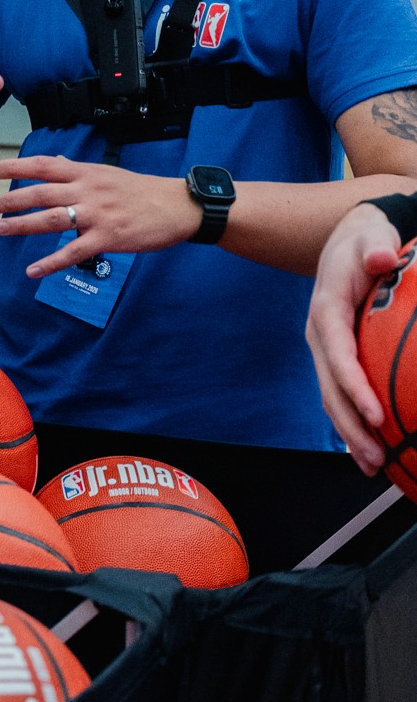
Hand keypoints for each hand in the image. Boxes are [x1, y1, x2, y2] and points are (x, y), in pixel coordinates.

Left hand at [0, 154, 199, 279]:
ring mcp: (96, 215)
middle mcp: (87, 191)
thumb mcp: (106, 172)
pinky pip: (73, 253)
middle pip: (41, 193)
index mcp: (86, 173)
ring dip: (23, 225)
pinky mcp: (107, 238)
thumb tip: (52, 161)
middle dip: (12, 199)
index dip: (15, 167)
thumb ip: (76, 170)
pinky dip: (50, 263)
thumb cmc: (140, 190)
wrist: (176, 206)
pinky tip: (33, 271)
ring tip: (1, 229)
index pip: (43, 165)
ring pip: (52, 219)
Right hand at [306, 203, 401, 472]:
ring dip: (350, 433)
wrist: (347, 242)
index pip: (337, 355)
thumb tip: (382, 258)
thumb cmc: (365, 241)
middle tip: (376, 458)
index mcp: (326, 310)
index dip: (354, 387)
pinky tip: (374, 446)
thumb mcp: (370, 237)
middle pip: (329, 388)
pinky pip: (340, 393)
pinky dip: (353, 421)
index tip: (376, 414)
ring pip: (332, 397)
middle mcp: (319, 336)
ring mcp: (324, 349)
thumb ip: (375, 248)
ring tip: (375, 465)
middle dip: (351, 426)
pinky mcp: (334, 357)